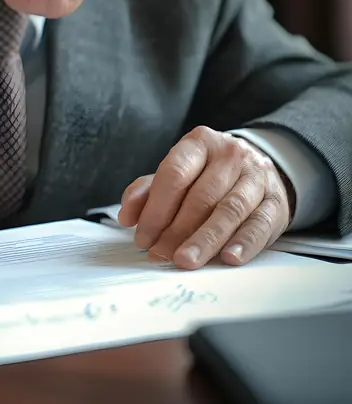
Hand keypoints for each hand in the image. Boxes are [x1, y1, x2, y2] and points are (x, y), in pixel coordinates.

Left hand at [118, 126, 291, 268]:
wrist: (259, 170)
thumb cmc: (208, 176)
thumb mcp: (178, 174)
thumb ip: (148, 191)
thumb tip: (127, 215)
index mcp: (200, 143)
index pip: (174, 174)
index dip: (156, 209)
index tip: (143, 236)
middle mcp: (231, 154)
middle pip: (201, 196)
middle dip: (177, 230)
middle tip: (160, 254)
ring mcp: (257, 176)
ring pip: (229, 211)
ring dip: (205, 240)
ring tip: (185, 260)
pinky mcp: (276, 202)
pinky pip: (258, 224)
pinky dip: (244, 243)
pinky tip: (229, 258)